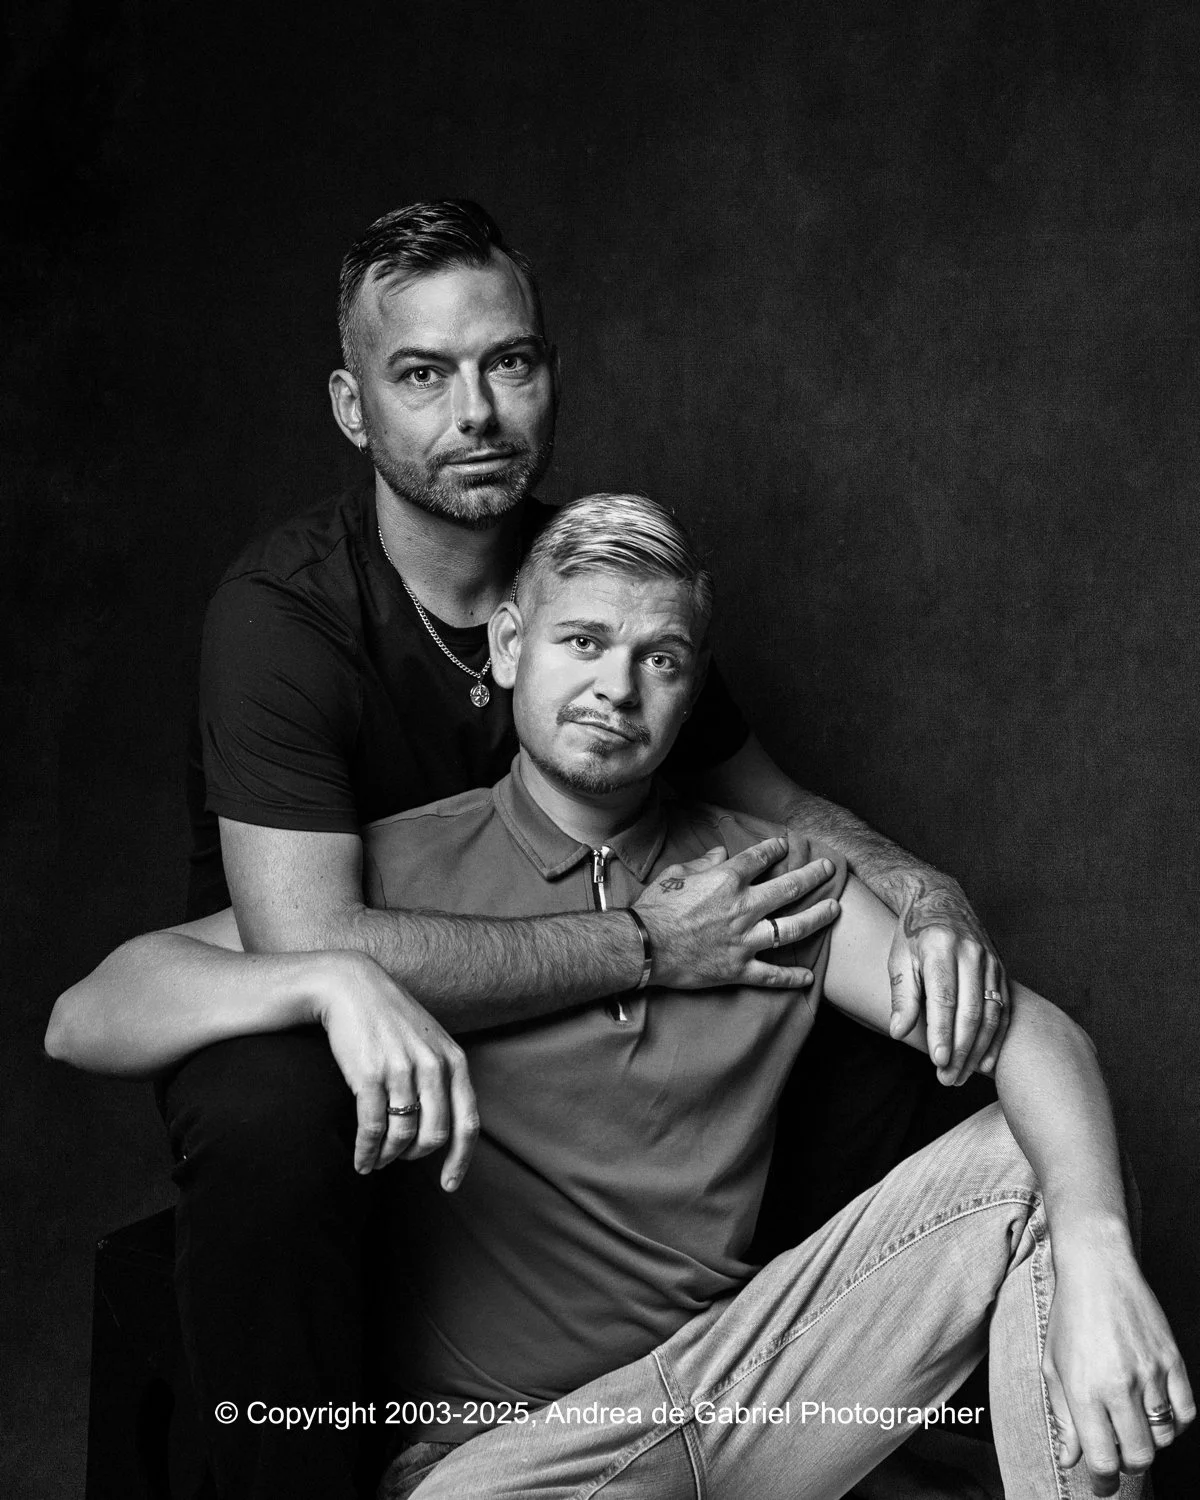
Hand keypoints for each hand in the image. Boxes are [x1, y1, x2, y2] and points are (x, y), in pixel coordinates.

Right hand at [312, 951, 479, 1186]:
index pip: (468, 1122)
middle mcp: (433, 1066)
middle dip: (416, 1155)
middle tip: (399, 1159)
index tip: (449, 1184)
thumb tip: (446, 1127)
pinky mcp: (369, 1075)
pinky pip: (373, 1128)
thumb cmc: (390, 1018)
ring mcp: (402, 1070)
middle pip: (434, 1135)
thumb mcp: (429, 1040)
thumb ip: (443, 1076)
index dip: (460, 1160)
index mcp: (453, 1060)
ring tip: (375, 1161)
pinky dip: (367, 1151)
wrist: (350, 987)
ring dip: (388, 1157)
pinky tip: (360, 1160)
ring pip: (402, 1136)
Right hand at [634, 837, 840, 990]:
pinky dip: (791, 977)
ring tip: (834, 909)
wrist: (644, 946)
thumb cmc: (655, 908)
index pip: (760, 859)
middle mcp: (743, 908)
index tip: (785, 845)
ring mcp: (745, 940)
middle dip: (813, 875)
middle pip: (789, 888)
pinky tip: (809, 976)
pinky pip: (772, 974)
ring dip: (817, 917)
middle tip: (829, 868)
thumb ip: (702, 862)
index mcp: (727, 881)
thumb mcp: (675, 874)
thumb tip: (719, 853)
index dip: (775, 849)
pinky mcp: (739, 968)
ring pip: (793, 928)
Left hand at [888, 877, 1009, 1084]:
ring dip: (979, 1049)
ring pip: (990, 1013)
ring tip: (963, 1075)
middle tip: (948, 1078)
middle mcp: (970, 954)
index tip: (938, 1061)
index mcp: (940, 948)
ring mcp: (990, 961)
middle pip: (971, 1010)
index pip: (944, 998)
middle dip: (961, 1049)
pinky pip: (1003, 1009)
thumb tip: (899, 1031)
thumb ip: (902, 996)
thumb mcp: (899, 959)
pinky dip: (996, 1038)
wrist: (941, 901)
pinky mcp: (1001, 969)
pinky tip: (987, 1061)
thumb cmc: (913, 935)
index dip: (943, 1032)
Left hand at [1043, 1241, 1193, 1494]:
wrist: (1098, 1269)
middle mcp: (1120, 1385)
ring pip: (1163, 1437)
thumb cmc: (1069, 1316)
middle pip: (1137, 1455)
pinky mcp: (1173, 1360)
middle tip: (1116, 1454)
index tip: (1101, 1485)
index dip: (1102, 1482)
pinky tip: (1157, 1412)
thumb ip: (1063, 1416)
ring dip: (1149, 1441)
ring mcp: (1151, 1373)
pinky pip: (1186, 1412)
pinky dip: (1175, 1422)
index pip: (1102, 1459)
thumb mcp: (1053, 1365)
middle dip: (1126, 1465)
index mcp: (1085, 1389)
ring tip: (1132, 1425)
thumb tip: (1070, 1459)